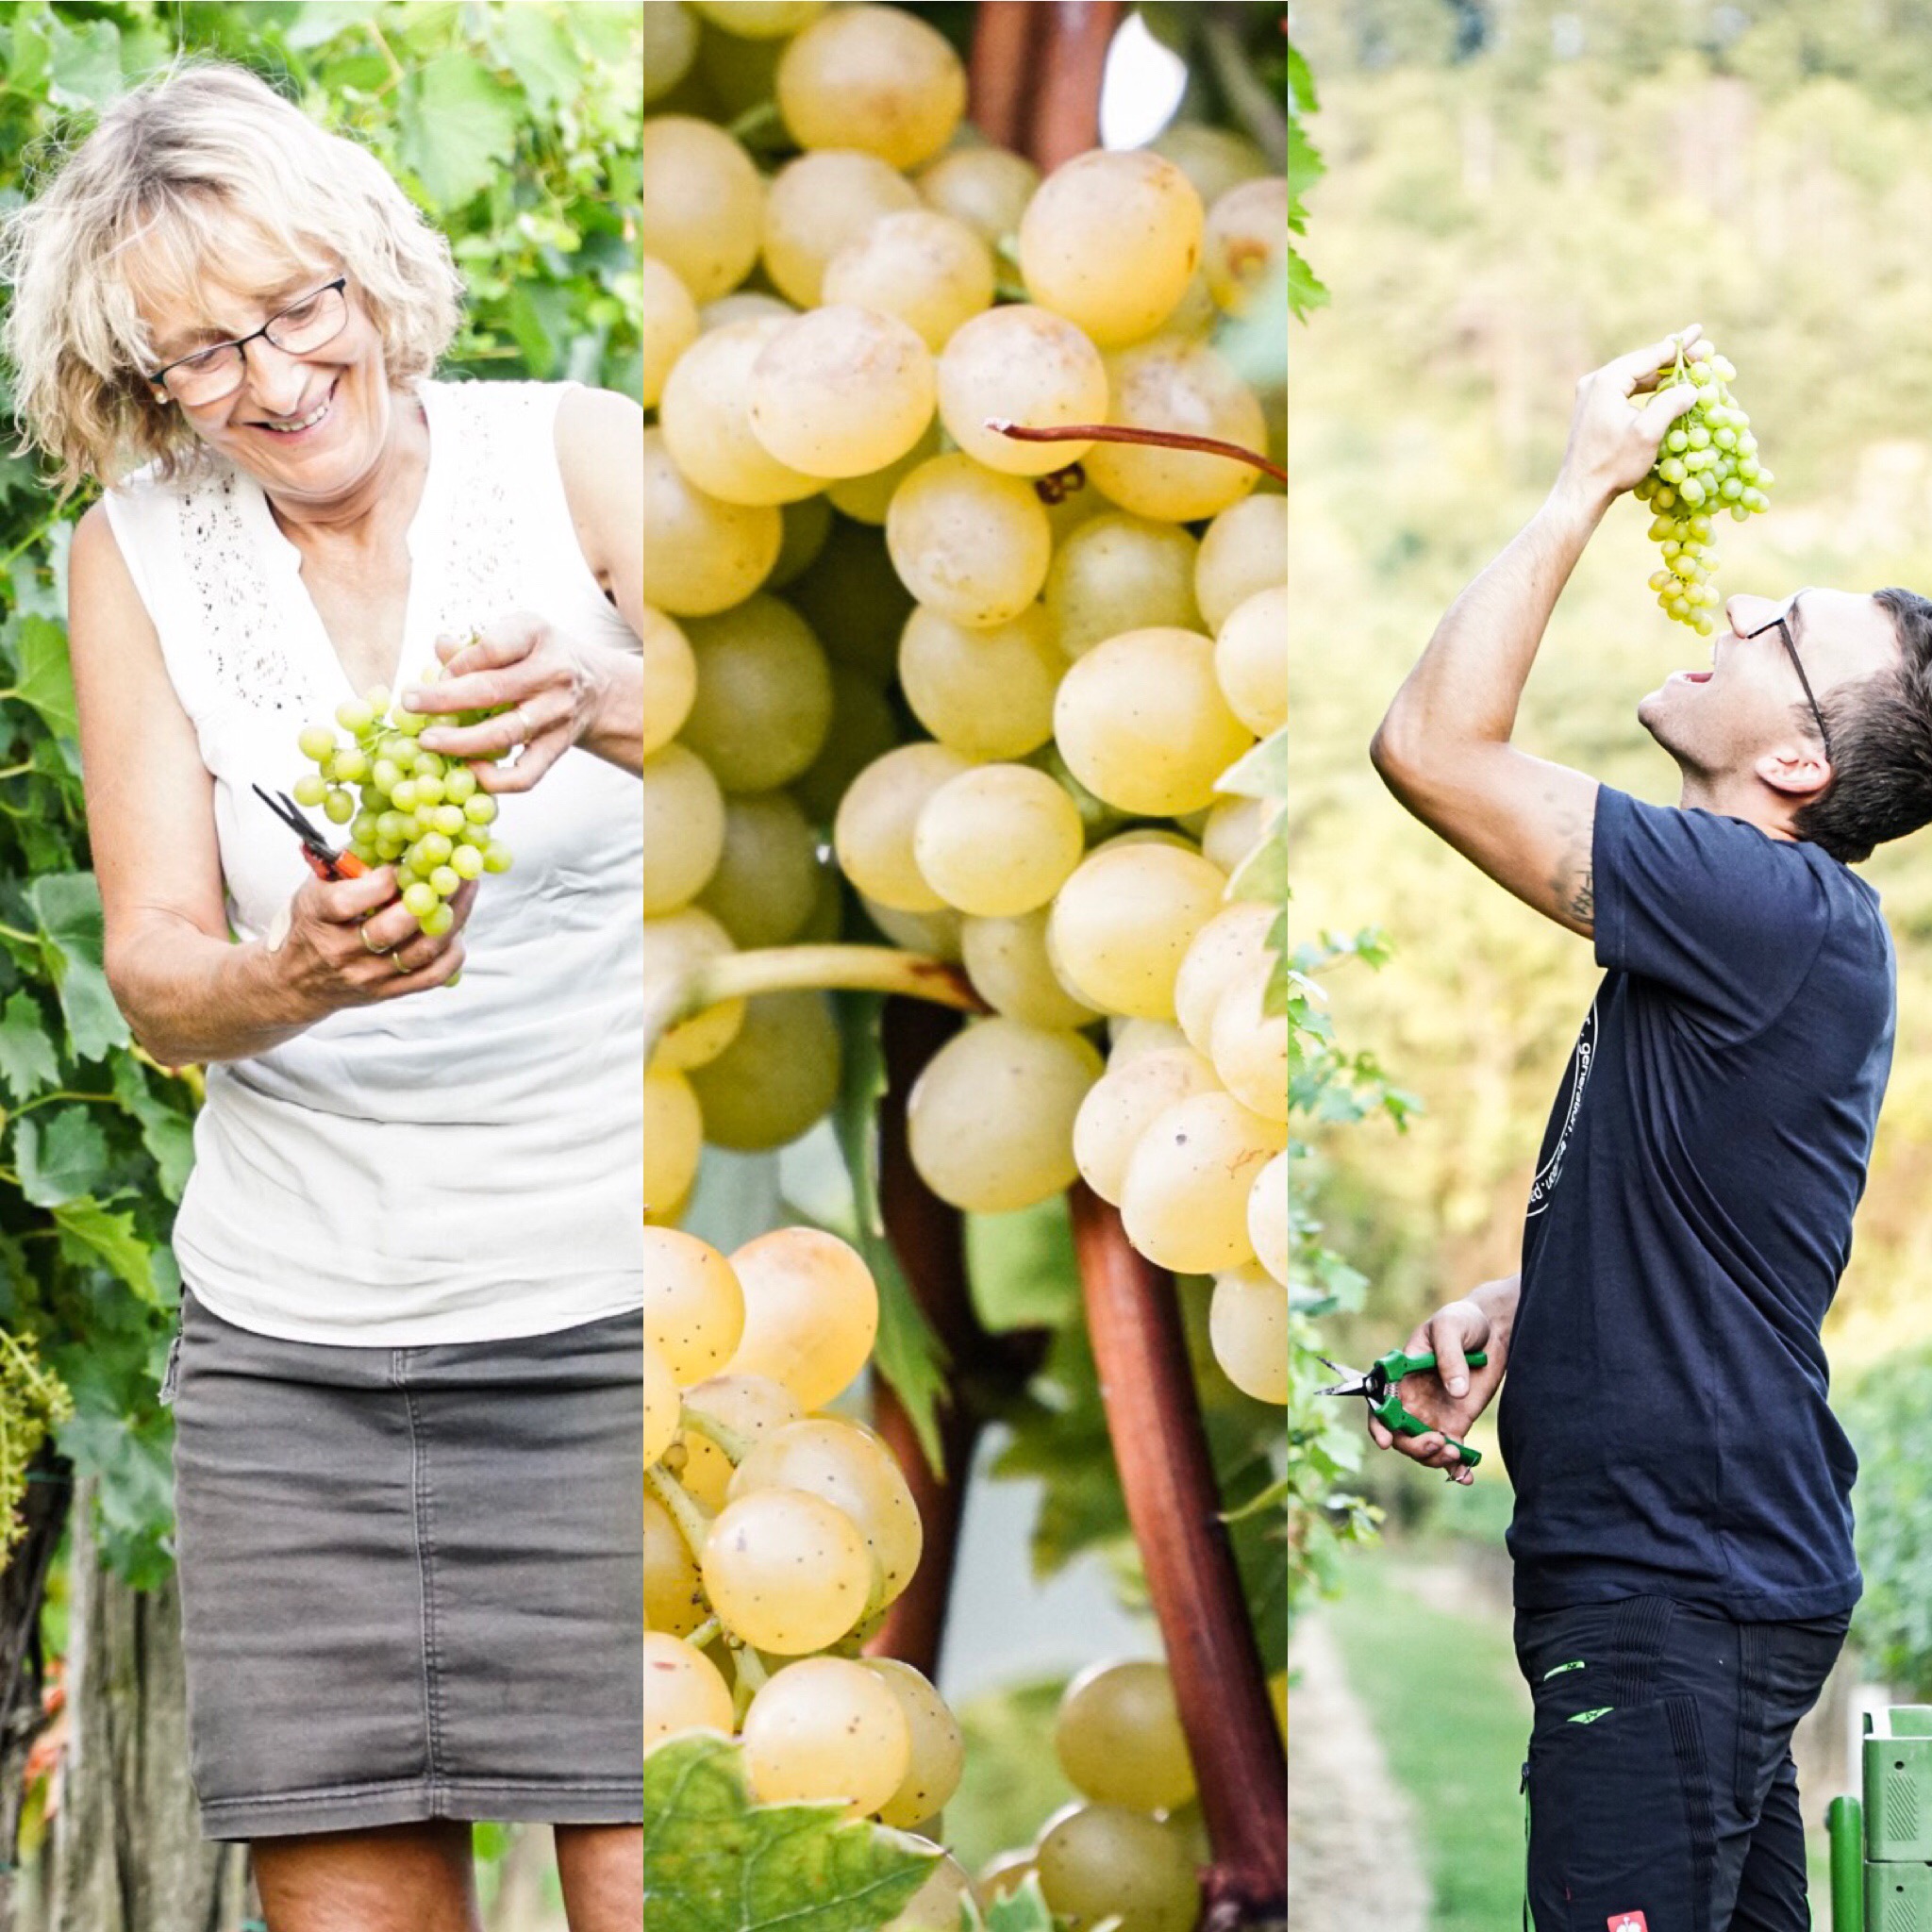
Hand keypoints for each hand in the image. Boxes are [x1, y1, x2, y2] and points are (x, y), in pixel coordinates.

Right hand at [273, 865, 474, 1010]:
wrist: (297, 980)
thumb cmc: (314, 922)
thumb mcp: (317, 886)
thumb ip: (351, 862)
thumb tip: (397, 830)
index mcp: (318, 916)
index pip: (347, 901)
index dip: (381, 882)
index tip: (404, 863)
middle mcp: (341, 950)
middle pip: (392, 928)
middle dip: (430, 896)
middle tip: (455, 870)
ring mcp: (367, 975)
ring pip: (420, 951)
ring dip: (452, 919)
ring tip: (467, 891)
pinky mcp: (387, 992)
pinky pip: (431, 977)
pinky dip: (452, 954)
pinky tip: (459, 931)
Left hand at [403, 613, 610, 794]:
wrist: (596, 685)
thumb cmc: (542, 655)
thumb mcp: (518, 634)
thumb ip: (478, 643)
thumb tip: (439, 646)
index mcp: (538, 635)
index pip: (492, 648)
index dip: (458, 663)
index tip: (435, 674)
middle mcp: (553, 673)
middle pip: (492, 690)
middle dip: (443, 700)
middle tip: (409, 704)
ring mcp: (557, 714)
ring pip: (505, 734)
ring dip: (460, 741)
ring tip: (428, 741)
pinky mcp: (558, 747)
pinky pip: (526, 773)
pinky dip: (495, 779)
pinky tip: (469, 769)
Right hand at [1364, 1296, 1508, 1486]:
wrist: (1492, 1329)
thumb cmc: (1461, 1321)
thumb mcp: (1450, 1328)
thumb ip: (1449, 1357)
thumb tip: (1456, 1391)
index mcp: (1399, 1376)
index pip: (1379, 1405)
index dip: (1378, 1425)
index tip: (1386, 1441)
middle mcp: (1411, 1399)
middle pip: (1400, 1434)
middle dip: (1414, 1446)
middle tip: (1438, 1442)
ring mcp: (1433, 1414)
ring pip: (1423, 1449)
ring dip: (1435, 1458)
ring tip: (1456, 1452)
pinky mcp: (1457, 1423)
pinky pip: (1451, 1452)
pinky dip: (1455, 1468)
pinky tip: (1466, 1477)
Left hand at [1555, 325, 1705, 511]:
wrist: (1580, 492)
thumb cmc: (1613, 465)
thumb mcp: (1648, 433)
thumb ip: (1671, 404)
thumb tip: (1692, 388)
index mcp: (1607, 381)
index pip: (1649, 356)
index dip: (1677, 346)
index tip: (1699, 331)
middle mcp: (1595, 382)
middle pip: (1641, 363)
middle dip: (1672, 358)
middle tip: (1702, 350)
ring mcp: (1591, 396)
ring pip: (1633, 377)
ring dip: (1660, 374)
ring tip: (1688, 369)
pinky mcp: (1592, 411)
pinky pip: (1625, 391)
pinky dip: (1646, 389)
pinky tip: (1664, 390)